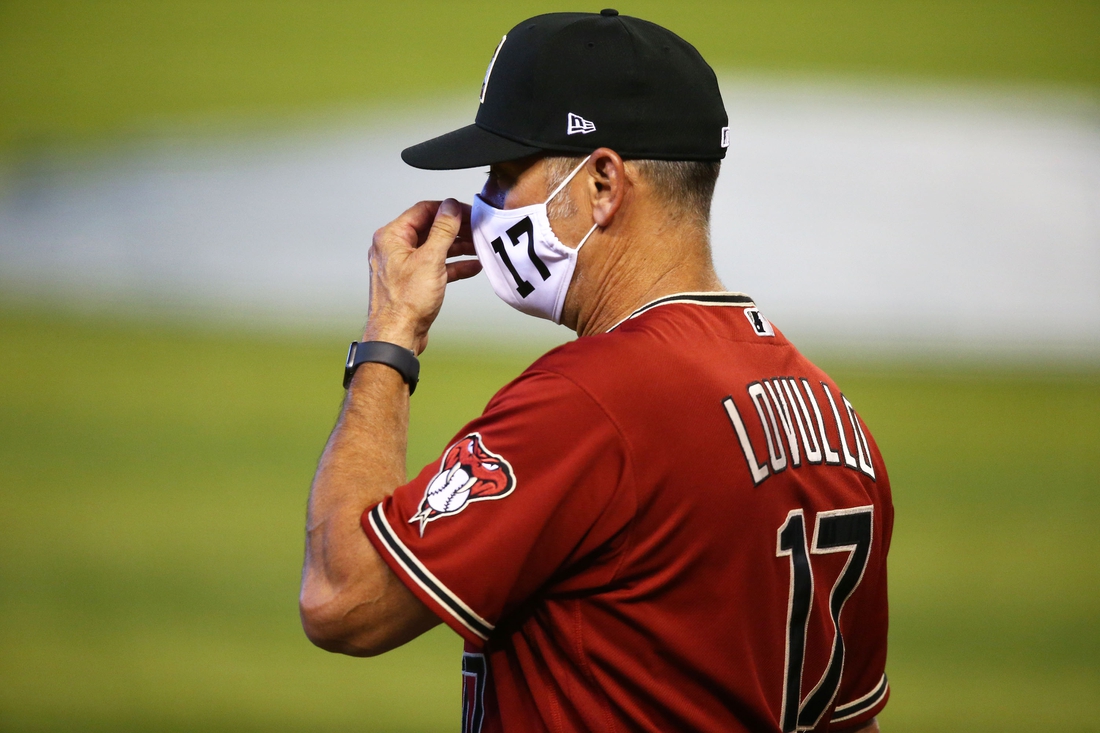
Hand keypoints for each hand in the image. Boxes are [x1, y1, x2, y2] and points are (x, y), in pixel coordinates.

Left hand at [364, 198, 481, 354]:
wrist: (397, 336)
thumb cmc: (405, 303)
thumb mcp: (430, 260)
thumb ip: (442, 231)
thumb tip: (450, 207)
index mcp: (392, 237)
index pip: (423, 211)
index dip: (448, 210)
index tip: (468, 213)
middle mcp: (395, 249)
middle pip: (430, 229)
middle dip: (456, 230)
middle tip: (477, 230)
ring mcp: (404, 266)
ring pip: (435, 248)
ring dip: (457, 247)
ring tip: (478, 247)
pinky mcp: (413, 282)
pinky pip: (436, 266)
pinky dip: (453, 265)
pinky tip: (472, 267)